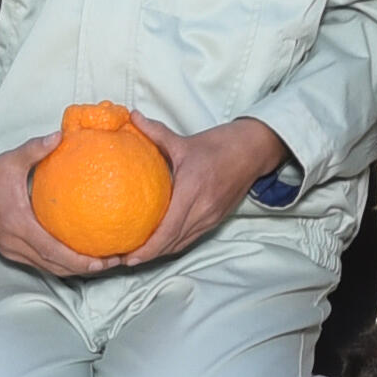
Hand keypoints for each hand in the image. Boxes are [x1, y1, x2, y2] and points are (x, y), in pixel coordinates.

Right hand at [0, 138, 112, 280]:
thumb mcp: (10, 160)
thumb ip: (36, 148)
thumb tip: (61, 135)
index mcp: (17, 224)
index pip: (51, 250)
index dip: (78, 259)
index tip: (102, 260)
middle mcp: (15, 243)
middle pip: (54, 266)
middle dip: (84, 268)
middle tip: (112, 262)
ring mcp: (12, 250)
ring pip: (47, 268)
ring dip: (74, 269)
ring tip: (102, 262)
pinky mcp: (11, 251)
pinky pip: (40, 262)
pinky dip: (60, 263)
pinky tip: (78, 255)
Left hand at [126, 113, 297, 260]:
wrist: (254, 150)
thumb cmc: (220, 145)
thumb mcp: (184, 140)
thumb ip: (155, 132)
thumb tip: (131, 117)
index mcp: (193, 189)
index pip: (168, 229)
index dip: (148, 247)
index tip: (128, 255)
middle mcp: (203, 209)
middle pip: (173, 242)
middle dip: (147, 255)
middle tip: (122, 259)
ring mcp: (211, 216)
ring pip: (182, 244)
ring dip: (160, 253)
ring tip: (136, 257)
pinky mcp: (216, 219)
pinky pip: (191, 238)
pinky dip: (173, 245)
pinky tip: (159, 245)